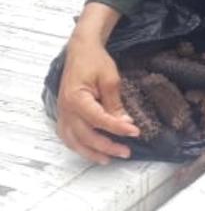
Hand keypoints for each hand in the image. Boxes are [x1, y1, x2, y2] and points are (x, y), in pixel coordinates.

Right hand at [56, 3, 140, 163]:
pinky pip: (68, 136)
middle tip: (126, 152)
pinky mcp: (64, 114)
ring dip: (91, 152)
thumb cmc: (95, 61)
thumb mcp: (110, 79)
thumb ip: (115, 103)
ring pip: (74, 141)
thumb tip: (124, 123)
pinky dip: (79, 146)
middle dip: (106, 146)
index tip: (135, 132)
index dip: (117, 128)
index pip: (99, 119)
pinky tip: (90, 151)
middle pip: (85, 135)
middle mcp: (66, 109)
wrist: (81, 51)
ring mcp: (63, 113)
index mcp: (76, 99)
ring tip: (108, 159)